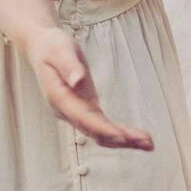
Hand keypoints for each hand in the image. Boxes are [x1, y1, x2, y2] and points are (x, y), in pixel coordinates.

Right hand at [18, 25, 154, 150]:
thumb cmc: (51, 46)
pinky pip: (102, 127)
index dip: (104, 129)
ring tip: (149, 144)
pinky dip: (120, 134)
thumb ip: (68, 65)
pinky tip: (136, 137)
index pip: (84, 118)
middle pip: (95, 132)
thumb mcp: (59, 49)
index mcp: (59, 98)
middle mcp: (67, 111)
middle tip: (147, 143)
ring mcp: (76, 112)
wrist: (41, 48)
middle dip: (121, 139)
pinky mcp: (84, 108)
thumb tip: (77, 80)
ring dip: (124, 141)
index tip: (124, 136)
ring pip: (100, 134)